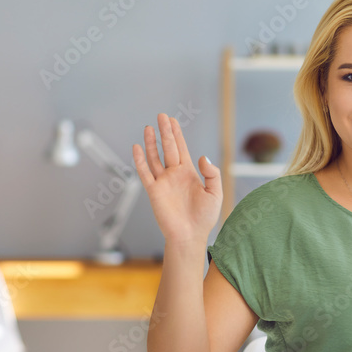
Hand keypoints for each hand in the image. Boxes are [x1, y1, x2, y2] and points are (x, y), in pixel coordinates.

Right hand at [132, 113, 220, 244]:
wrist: (191, 235)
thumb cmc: (204, 217)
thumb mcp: (215, 193)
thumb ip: (212, 174)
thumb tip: (203, 157)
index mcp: (189, 173)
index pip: (181, 148)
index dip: (177, 134)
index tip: (173, 120)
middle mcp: (174, 175)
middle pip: (168, 148)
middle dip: (165, 132)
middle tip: (161, 116)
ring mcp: (163, 182)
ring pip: (154, 157)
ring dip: (151, 143)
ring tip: (148, 128)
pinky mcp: (154, 191)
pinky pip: (145, 173)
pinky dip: (140, 160)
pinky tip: (137, 147)